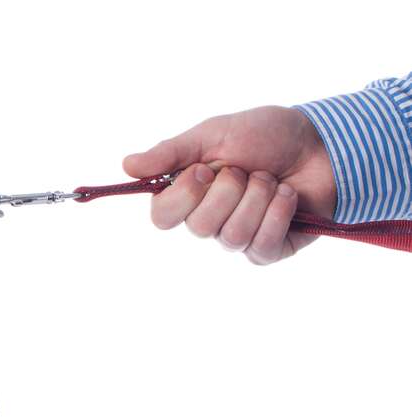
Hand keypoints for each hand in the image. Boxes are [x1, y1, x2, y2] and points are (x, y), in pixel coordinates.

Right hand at [123, 106, 336, 263]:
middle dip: (229, 189)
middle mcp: (208, 221)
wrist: (321, 142)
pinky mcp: (268, 249)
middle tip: (245, 169)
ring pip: (231, 236)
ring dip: (258, 198)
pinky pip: (261, 246)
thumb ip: (170, 153)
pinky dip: (278, 214)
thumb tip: (126, 165)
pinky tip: (288, 196)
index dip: (184, 195)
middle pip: (198, 227)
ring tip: (271, 179)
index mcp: (188, 195)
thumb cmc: (266, 136)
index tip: (205, 169)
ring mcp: (238, 237)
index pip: (161, 217)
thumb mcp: (213, 134)